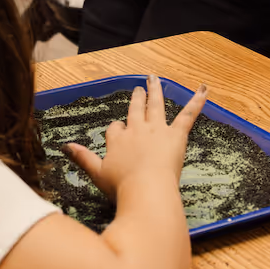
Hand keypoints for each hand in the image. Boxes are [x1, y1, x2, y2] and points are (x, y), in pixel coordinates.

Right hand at [65, 74, 206, 200]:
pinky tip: (204, 88)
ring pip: (155, 105)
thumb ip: (82, 157)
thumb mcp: (97, 173)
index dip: (117, 130)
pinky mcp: (176, 135)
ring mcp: (157, 130)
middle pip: (135, 110)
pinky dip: (197, 101)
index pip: (115, 128)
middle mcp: (136, 129)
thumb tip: (65, 147)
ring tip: (154, 78)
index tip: (118, 132)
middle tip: (139, 88)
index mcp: (117, 139)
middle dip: (136, 99)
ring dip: (155, 90)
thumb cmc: (121, 186)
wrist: (146, 190)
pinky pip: (188, 115)